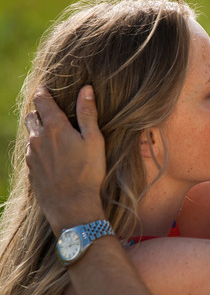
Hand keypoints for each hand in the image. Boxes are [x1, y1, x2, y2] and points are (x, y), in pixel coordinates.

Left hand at [25, 85, 106, 234]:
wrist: (71, 206)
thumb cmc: (88, 172)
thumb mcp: (94, 140)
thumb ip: (87, 113)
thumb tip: (86, 89)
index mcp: (54, 127)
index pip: (42, 101)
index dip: (43, 92)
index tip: (46, 89)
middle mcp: (38, 138)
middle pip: (31, 115)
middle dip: (39, 110)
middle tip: (51, 112)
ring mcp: (32, 155)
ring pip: (31, 134)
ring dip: (39, 130)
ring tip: (54, 135)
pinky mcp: (31, 170)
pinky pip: (32, 152)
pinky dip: (39, 148)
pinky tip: (53, 156)